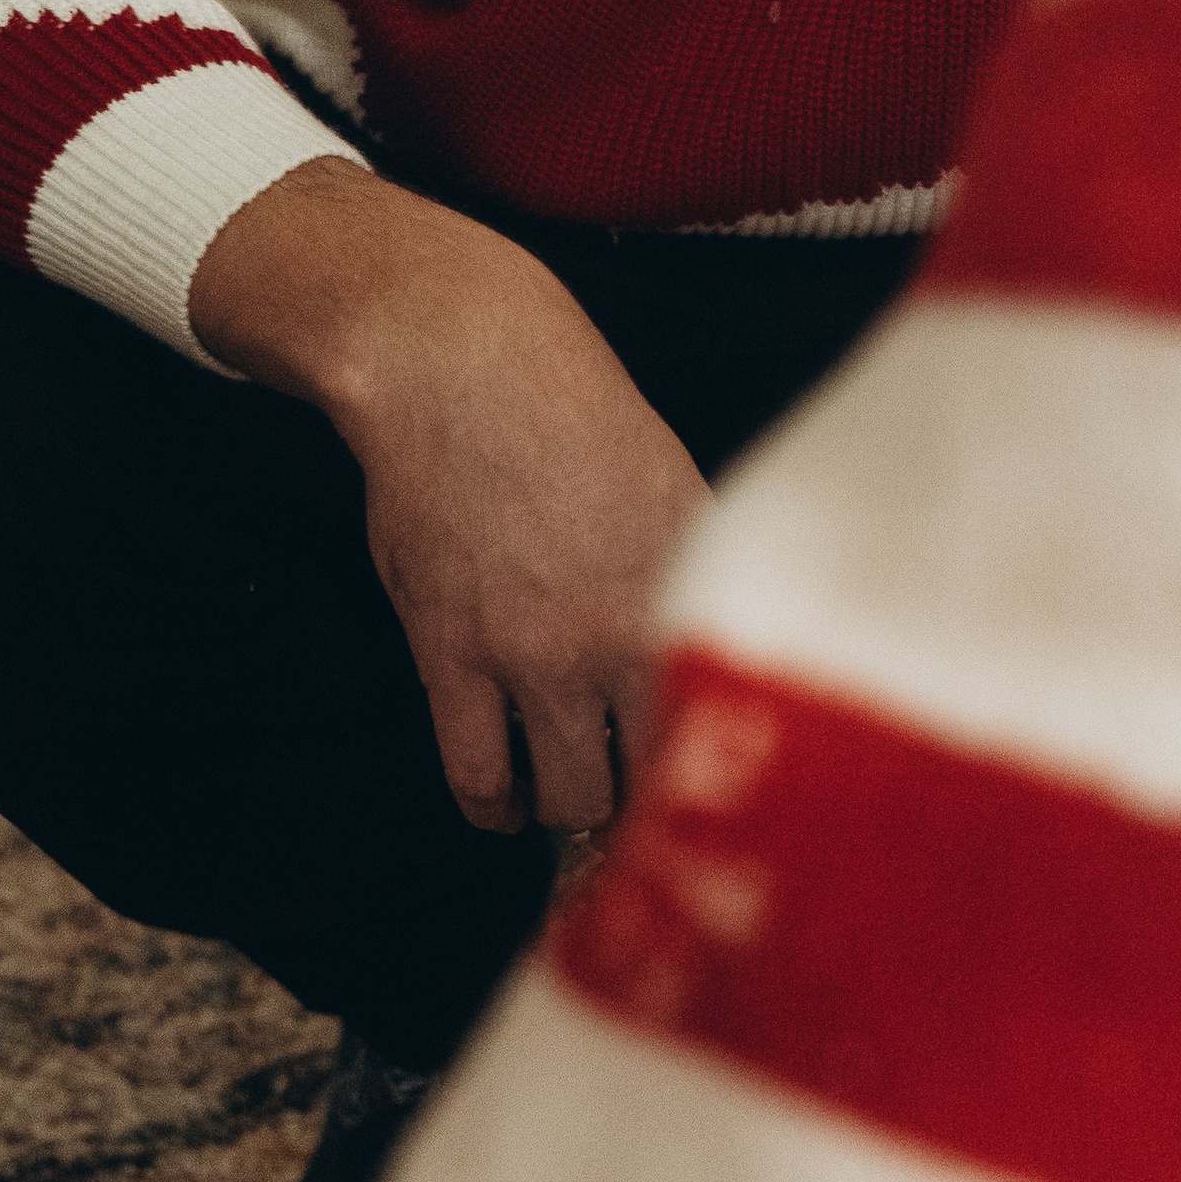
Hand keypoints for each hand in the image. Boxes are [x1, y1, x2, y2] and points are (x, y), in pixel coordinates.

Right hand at [191, 159, 706, 832]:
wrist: (465, 369)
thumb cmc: (573, 411)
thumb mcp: (675, 485)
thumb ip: (700, 574)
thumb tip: (728, 645)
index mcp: (691, 588)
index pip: (729, 722)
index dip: (719, 772)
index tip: (710, 792)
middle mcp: (623, 632)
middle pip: (655, 778)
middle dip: (649, 807)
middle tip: (638, 811)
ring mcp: (534, 653)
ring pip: (571, 796)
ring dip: (573, 812)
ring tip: (571, 806)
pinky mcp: (452, 657)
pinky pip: (476, 776)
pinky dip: (493, 808)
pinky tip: (504, 806)